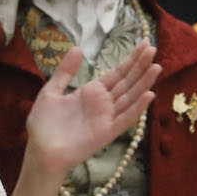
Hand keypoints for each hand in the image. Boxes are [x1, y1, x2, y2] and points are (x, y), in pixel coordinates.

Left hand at [25, 41, 159, 175]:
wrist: (39, 151)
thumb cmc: (43, 124)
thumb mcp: (51, 91)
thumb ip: (65, 71)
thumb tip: (77, 48)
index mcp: (92, 92)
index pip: (117, 73)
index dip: (131, 60)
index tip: (144, 44)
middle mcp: (103, 103)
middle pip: (127, 82)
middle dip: (140, 66)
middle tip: (153, 48)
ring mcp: (107, 118)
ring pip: (130, 97)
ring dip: (144, 83)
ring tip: (156, 67)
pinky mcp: (107, 132)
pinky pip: (125, 119)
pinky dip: (137, 108)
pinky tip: (149, 95)